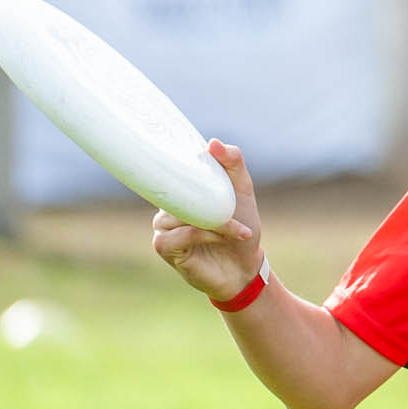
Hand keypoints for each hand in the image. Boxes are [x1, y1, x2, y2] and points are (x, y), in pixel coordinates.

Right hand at [151, 139, 265, 301]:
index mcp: (183, 190)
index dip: (181, 160)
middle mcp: (167, 206)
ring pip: (179, 212)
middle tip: (232, 207)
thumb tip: (212, 142)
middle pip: (177, 190)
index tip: (200, 153)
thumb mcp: (242, 190)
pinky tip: (222, 237)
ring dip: (212, 219)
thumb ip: (233, 163)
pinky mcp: (164, 247)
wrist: (245, 266)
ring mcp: (162, 226)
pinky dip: (204, 234)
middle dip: (208, 198)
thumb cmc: (242, 226)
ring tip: (233, 228)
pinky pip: (179, 233)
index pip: (174, 168)